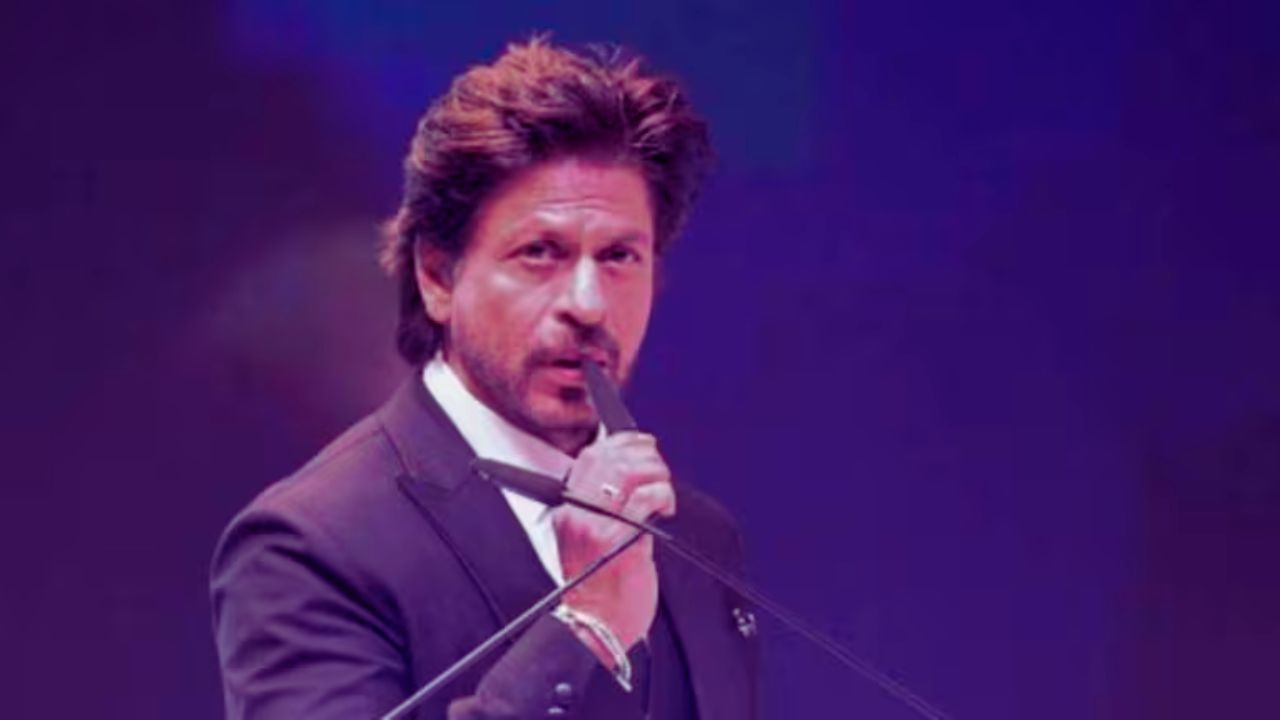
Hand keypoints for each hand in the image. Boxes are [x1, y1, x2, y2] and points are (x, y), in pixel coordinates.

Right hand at [554, 431, 675, 655]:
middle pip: (610, 458)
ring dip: (656, 473)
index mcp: (569, 510)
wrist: (596, 627)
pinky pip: (647, 499)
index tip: (641, 441)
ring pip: (629, 472)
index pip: (590, 457)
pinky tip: (666, 509)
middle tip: (658, 467)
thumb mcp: (589, 539)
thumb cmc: (599, 588)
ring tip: (663, 489)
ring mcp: (599, 527)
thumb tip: (633, 472)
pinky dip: (663, 495)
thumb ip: (603, 505)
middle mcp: (579, 514)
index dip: (620, 442)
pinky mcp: (622, 541)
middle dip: (643, 454)